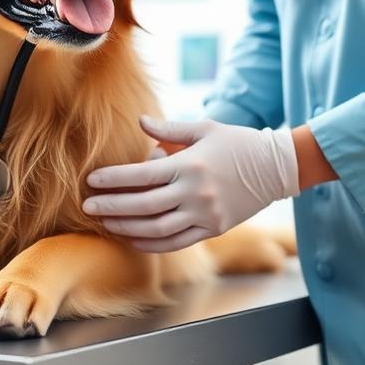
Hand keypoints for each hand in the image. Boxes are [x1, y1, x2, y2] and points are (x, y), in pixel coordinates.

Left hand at [83, 116, 299, 252]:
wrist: (277, 168)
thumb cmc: (237, 142)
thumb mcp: (204, 129)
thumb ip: (169, 128)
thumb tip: (140, 121)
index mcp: (189, 165)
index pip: (141, 176)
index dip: (113, 180)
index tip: (92, 181)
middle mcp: (195, 193)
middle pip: (143, 205)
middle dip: (112, 207)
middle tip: (87, 207)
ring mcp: (205, 214)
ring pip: (157, 228)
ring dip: (127, 228)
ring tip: (106, 224)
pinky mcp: (214, 229)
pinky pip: (176, 241)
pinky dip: (152, 243)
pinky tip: (133, 238)